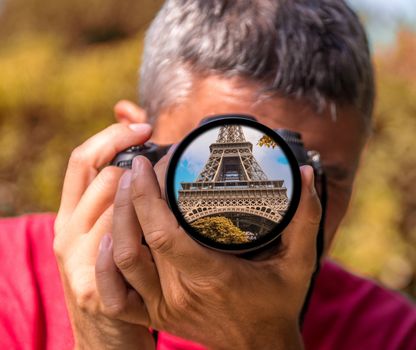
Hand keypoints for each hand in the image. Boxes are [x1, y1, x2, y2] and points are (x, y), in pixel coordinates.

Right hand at [53, 122, 154, 349]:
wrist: (102, 336)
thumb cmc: (112, 273)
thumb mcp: (105, 231)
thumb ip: (115, 199)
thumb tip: (138, 158)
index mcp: (70, 213)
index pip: (82, 159)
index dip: (112, 136)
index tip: (144, 126)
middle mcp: (66, 232)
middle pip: (104, 178)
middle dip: (139, 163)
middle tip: (168, 158)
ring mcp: (76, 260)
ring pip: (115, 208)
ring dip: (147, 193)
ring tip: (170, 187)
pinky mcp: (94, 288)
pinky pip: (119, 250)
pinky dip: (141, 230)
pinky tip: (159, 225)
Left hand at [109, 153, 320, 349]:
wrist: (261, 348)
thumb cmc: (278, 303)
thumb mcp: (299, 262)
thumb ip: (305, 217)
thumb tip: (307, 173)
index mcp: (212, 277)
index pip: (164, 234)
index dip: (148, 195)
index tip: (146, 164)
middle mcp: (181, 294)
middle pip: (138, 240)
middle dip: (132, 196)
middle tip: (138, 167)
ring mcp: (163, 308)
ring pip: (121, 262)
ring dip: (116, 220)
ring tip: (123, 188)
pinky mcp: (154, 315)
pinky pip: (115, 296)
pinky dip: (105, 265)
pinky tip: (107, 237)